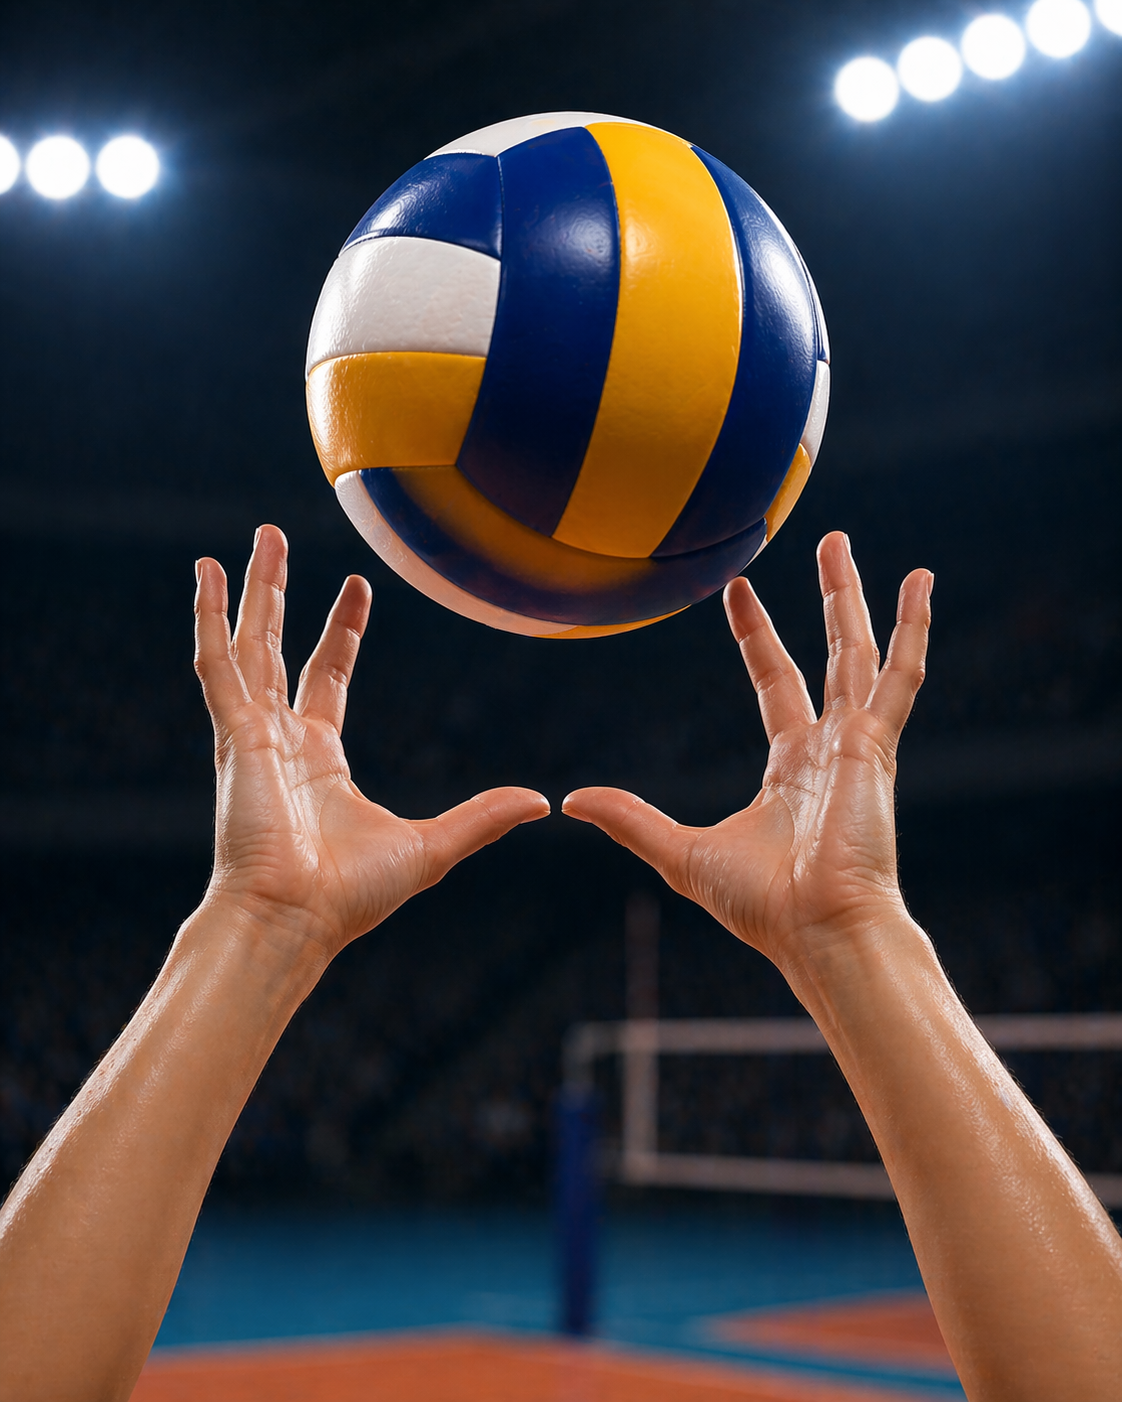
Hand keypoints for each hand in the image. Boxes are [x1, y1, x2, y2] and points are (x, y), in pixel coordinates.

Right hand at [194, 526, 548, 962]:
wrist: (294, 920)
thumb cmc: (350, 897)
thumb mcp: (432, 847)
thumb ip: (483, 817)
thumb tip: (541, 801)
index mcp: (318, 759)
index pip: (327, 676)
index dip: (341, 631)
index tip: (357, 587)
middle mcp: (280, 739)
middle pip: (278, 647)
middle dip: (278, 594)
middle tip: (276, 540)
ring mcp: (251, 735)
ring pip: (248, 643)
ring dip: (247, 591)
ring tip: (255, 538)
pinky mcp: (233, 736)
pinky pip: (218, 665)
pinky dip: (209, 619)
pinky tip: (203, 575)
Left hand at [562, 532, 932, 976]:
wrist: (820, 932)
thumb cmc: (763, 907)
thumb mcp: (680, 852)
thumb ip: (630, 819)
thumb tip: (572, 800)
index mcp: (793, 767)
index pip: (777, 681)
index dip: (759, 635)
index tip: (740, 591)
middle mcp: (830, 747)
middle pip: (830, 655)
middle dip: (831, 600)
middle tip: (830, 544)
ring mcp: (858, 744)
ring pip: (862, 652)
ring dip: (859, 598)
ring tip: (850, 544)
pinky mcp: (876, 747)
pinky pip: (899, 677)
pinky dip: (912, 630)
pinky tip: (922, 585)